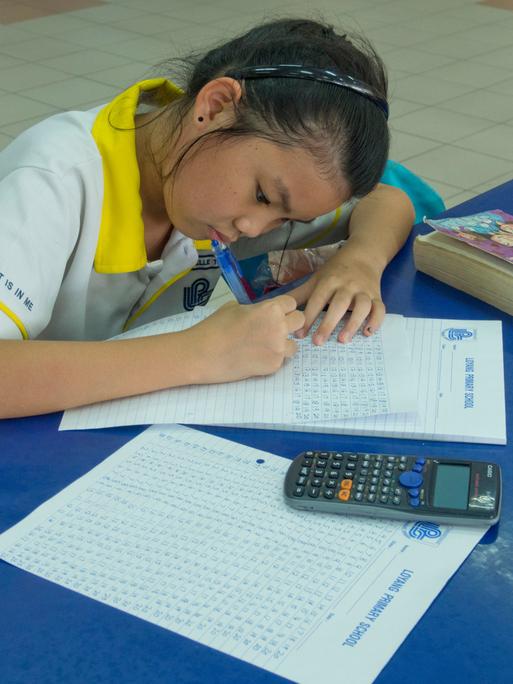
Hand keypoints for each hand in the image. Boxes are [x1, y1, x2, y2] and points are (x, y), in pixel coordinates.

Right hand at [186, 295, 304, 382]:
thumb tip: (260, 313)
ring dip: (283, 344)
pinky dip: (271, 359)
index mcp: (270, 309)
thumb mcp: (234, 307)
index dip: (282, 308)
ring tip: (263, 346)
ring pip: (294, 344)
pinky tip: (254, 358)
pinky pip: (281, 360)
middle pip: (300, 321)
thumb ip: (255, 309)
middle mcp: (280, 327)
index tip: (274, 313)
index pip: (292, 303)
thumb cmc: (214, 327)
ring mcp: (278, 348)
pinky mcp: (273, 366)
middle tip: (273, 329)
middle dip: (289, 324)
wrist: (202, 354)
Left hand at [288, 252, 384, 344]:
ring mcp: (364, 291)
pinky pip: (380, 309)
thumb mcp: (316, 278)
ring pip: (362, 306)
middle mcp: (347, 285)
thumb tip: (279, 307)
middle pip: (339, 304)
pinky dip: (376, 321)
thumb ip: (300, 294)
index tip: (300, 335)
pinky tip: (367, 333)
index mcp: (329, 280)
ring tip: (343, 340)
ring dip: (353, 323)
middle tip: (318, 342)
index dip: (308, 317)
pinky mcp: (377, 296)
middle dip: (328, 323)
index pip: (318, 300)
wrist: (364, 254)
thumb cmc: (335, 270)